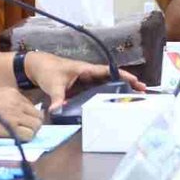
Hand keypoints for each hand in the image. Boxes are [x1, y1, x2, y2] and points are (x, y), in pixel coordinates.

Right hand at [0, 87, 45, 140]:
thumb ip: (6, 103)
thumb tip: (17, 116)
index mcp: (12, 93)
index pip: (32, 107)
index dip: (28, 118)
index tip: (22, 124)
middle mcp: (17, 102)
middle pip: (38, 116)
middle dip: (33, 126)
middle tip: (23, 132)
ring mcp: (15, 114)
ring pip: (36, 126)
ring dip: (30, 133)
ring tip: (18, 137)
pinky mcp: (10, 126)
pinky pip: (28, 135)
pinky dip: (24, 140)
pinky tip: (14, 140)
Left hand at [24, 52, 145, 110]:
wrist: (36, 67)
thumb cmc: (47, 70)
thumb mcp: (53, 84)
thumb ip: (58, 98)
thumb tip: (57, 111)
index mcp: (86, 69)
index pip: (108, 71)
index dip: (123, 75)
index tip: (135, 80)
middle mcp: (89, 74)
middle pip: (112, 78)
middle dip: (128, 83)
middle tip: (143, 91)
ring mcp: (86, 81)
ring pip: (106, 85)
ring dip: (119, 90)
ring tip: (135, 97)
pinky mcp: (81, 88)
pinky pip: (97, 92)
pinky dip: (107, 96)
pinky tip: (115, 103)